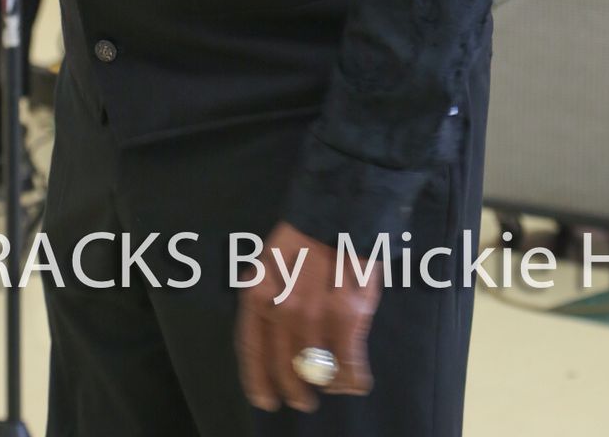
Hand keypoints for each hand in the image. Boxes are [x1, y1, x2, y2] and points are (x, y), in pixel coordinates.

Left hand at [235, 223, 380, 414]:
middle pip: (285, 366)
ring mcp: (313, 316)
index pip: (252, 348)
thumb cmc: (306, 235)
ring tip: (332, 385)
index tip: (265, 400)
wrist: (341, 208)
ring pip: (317, 370)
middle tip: (302, 400)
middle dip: (294, 389)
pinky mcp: (346, 317)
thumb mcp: (272, 261)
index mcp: (258, 292)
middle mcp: (281, 309)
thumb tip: (270, 333)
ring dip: (326, 384)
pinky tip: (356, 382)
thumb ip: (268, 296)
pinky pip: (348, 365)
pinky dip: (353, 379)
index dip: (257, 380)